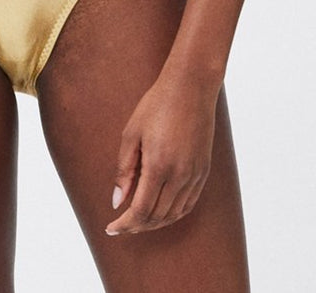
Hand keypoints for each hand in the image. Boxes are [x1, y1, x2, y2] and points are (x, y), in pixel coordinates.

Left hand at [105, 61, 218, 235]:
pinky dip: (174, 214)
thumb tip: (117, 201)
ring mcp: (195, 174)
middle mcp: (180, 175)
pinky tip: (161, 212)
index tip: (111, 228)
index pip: (141, 210)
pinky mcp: (203, 171)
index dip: (125, 223)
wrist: (191, 87)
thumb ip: (124, 170)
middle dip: (137, 226)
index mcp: (159, 165)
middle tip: (121, 225)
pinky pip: (189, 203)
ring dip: (155, 223)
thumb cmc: (156, 105)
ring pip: (175, 214)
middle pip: (158, 216)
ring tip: (137, 222)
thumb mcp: (131, 134)